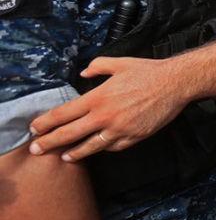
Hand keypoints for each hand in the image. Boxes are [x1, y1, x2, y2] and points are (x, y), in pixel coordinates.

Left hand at [29, 56, 189, 161]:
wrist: (175, 83)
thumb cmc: (148, 71)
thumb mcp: (119, 63)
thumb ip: (97, 66)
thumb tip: (84, 73)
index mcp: (98, 97)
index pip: (64, 114)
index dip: (46, 122)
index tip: (35, 128)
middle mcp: (106, 116)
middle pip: (70, 134)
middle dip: (50, 143)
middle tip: (37, 149)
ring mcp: (120, 129)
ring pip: (90, 147)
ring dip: (74, 153)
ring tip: (65, 156)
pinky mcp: (134, 137)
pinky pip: (113, 147)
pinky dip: (103, 148)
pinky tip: (98, 148)